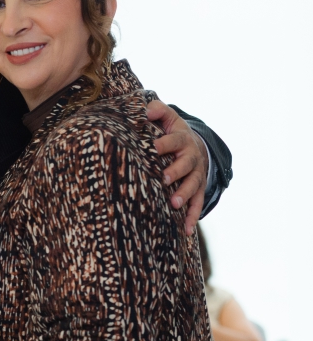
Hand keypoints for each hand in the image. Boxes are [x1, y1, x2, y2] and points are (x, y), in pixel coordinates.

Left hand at [147, 100, 209, 232]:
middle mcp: (192, 157)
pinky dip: (192, 217)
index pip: (174, 140)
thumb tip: (144, 110)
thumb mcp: (166, 116)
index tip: (153, 147)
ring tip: (174, 204)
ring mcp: (197, 174)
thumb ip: (156, 110)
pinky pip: (197, 204)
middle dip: (176, 172)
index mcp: (182, 139)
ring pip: (194, 186)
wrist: (195, 144)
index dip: (164, 143)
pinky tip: (185, 230)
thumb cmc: (172, 130)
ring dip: (185, 195)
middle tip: (164, 179)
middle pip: (186, 165)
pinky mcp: (198, 188)